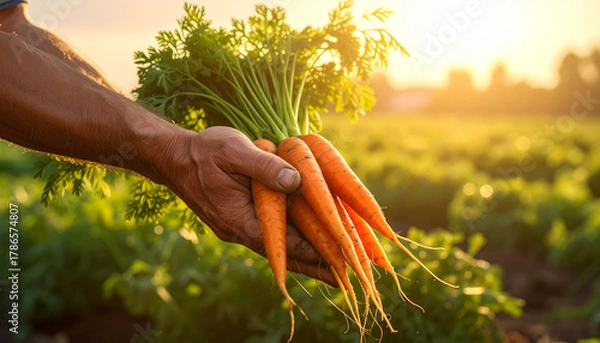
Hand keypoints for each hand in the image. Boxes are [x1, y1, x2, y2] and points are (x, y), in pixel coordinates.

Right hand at [151, 126, 335, 284]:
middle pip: (284, 254)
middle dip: (314, 265)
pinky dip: (289, 241)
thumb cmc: (204, 150)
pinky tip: (305, 243)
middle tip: (345, 278)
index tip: (340, 260)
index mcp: (240, 219)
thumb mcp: (235, 151)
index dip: (313, 251)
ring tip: (333, 270)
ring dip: (304, 257)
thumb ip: (266, 166)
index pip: (284, 242)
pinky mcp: (240, 219)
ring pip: (278, 247)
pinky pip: (270, 235)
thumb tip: (296, 180)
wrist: (174, 157)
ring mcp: (239, 226)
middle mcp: (240, 230)